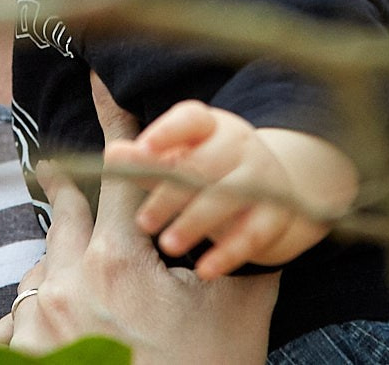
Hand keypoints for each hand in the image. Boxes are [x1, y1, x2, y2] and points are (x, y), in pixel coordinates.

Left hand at [0, 78, 276, 363]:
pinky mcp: (25, 357)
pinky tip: (10, 315)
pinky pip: (8, 326)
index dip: (118, 131)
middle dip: (67, 187)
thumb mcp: (236, 311)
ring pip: (40, 266)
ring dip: (55, 256)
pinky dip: (21, 315)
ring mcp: (38, 326)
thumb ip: (239, 251)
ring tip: (59, 251)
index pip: (119, 174)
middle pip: (64, 214)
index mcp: (118, 261)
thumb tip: (262, 213)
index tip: (99, 87)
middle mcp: (66, 283)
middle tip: (54, 165)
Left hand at [110, 100, 348, 278]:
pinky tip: (205, 270)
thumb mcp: (177, 161)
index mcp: (209, 126)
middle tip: (143, 223)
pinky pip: (254, 232)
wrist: (271, 190)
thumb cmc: (208, 172)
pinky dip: (229, 253)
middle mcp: (239, 145)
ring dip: (196, 221)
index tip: (144, 149)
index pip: (190, 119)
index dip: (168, 132)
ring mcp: (262, 176)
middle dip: (171, 193)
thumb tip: (111, 155)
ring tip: (168, 245)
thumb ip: (145, 162)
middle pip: (204, 164)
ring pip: (229, 196)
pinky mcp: (278, 211)